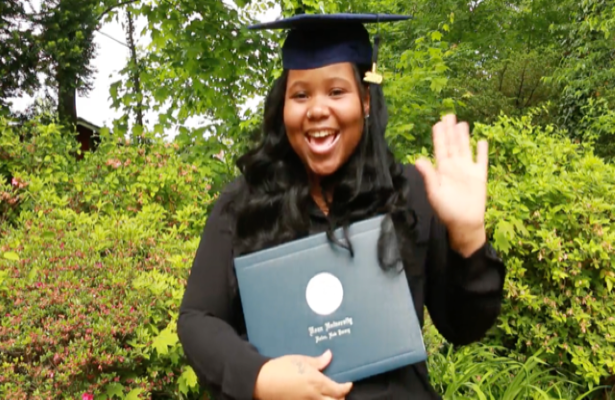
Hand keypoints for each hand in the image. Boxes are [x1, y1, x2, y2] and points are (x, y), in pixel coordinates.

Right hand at [254, 350, 352, 399]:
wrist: (262, 381)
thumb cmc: (281, 368)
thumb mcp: (300, 360)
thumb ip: (317, 361)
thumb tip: (329, 355)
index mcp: (317, 382)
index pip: (339, 389)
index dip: (346, 387)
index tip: (348, 383)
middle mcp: (314, 396)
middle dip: (340, 398)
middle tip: (339, 391)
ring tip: (328, 396)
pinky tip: (315, 398)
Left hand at [415, 114, 487, 255]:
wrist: (464, 223)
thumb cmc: (447, 209)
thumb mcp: (435, 192)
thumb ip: (428, 175)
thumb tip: (417, 159)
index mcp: (442, 169)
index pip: (440, 148)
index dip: (439, 136)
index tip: (438, 123)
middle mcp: (455, 167)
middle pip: (453, 144)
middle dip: (450, 130)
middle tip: (449, 115)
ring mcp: (468, 170)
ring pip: (465, 148)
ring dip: (464, 136)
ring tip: (462, 123)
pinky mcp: (480, 176)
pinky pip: (481, 160)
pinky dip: (482, 151)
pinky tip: (482, 140)